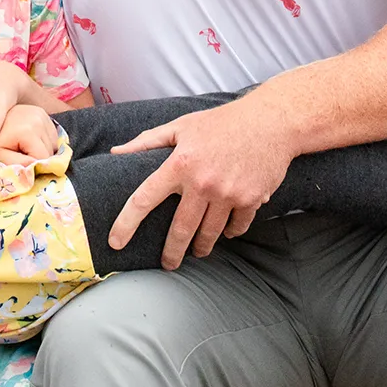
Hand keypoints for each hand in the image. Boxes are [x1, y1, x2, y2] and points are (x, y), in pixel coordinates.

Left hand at [0, 105, 58, 163]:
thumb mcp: (0, 155)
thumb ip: (19, 163)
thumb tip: (38, 167)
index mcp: (28, 131)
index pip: (44, 157)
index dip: (36, 165)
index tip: (24, 165)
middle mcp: (38, 120)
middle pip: (50, 150)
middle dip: (39, 157)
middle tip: (22, 156)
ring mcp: (40, 114)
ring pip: (53, 142)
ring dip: (43, 149)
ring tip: (25, 148)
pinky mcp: (41, 112)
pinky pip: (51, 133)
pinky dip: (44, 141)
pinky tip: (30, 141)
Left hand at [108, 102, 293, 269]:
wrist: (270, 122)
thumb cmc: (221, 122)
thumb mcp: (180, 126)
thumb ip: (146, 142)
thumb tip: (116, 153)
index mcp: (179, 163)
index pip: (144, 199)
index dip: (126, 223)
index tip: (116, 242)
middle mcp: (202, 182)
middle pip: (180, 230)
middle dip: (172, 252)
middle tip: (168, 264)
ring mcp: (228, 193)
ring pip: (209, 234)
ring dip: (201, 246)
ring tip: (197, 251)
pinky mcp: (251, 200)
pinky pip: (236, 228)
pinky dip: (230, 233)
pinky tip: (225, 233)